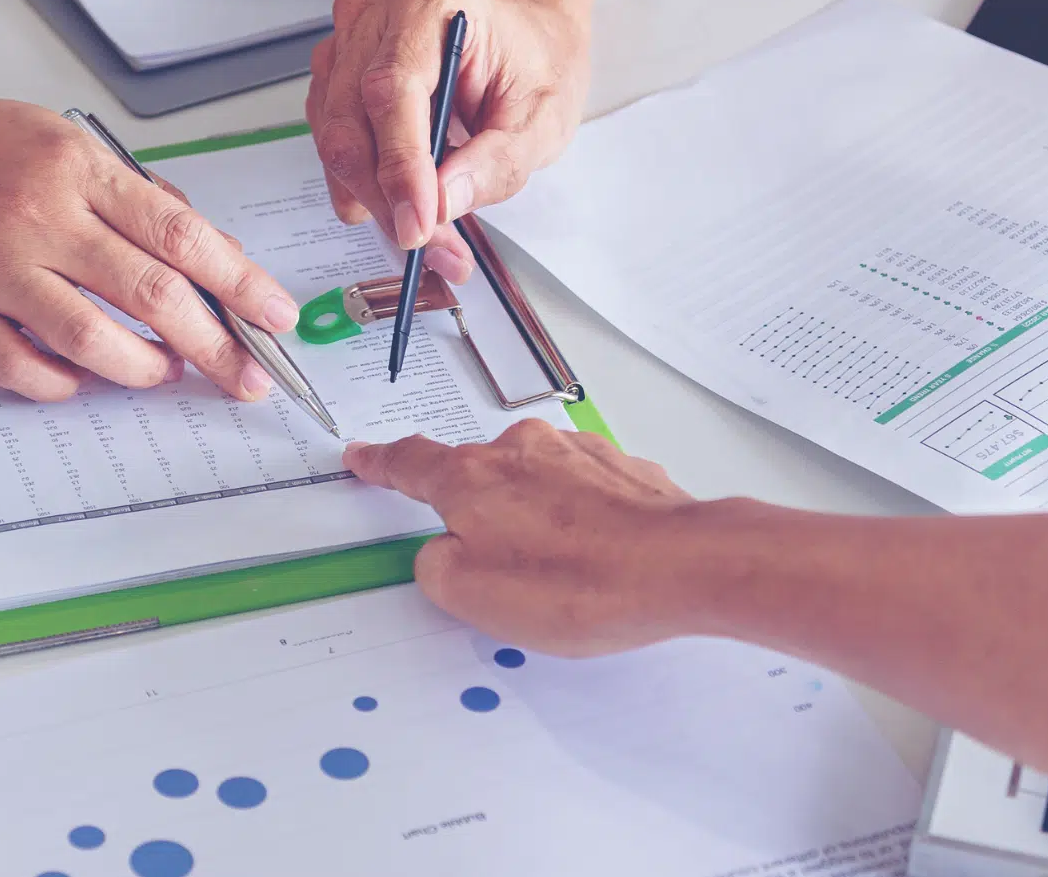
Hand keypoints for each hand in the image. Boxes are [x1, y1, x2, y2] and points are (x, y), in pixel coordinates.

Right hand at [0, 71, 300, 402]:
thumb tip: (211, 255)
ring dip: (145, 369)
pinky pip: (22, 369)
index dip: (242, 283)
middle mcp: (38, 217)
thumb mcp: (63, 139)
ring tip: (166, 370)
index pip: (182, 234)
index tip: (279, 317)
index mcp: (76, 167)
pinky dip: (65, 384)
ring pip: (94, 342)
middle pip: (153, 295)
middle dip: (216, 346)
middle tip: (249, 376)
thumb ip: (135, 196)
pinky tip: (85, 378)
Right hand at [305, 0, 589, 271]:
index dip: (399, 164)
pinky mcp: (336, 74)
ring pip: (333, 136)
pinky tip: (403, 199)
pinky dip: (364, 183)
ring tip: (427, 230)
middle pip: (349, 118)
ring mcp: (347, 42)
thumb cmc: (534, 59)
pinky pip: (332, 139)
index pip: (393, 89)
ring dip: (372, 196)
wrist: (525, 35)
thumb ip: (498, 160)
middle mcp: (377, 15)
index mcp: (432, 0)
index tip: (417, 222)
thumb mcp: (545, 116)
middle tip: (425, 243)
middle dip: (383, 196)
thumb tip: (444, 201)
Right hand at [344, 421, 698, 655]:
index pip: (408, 462)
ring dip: (535, 520)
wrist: (683, 566)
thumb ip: (437, 568)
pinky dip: (581, 520)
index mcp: (470, 478)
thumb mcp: (472, 596)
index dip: (380, 463)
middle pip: (477, 477)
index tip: (364, 457)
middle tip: (496, 567)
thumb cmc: (579, 583)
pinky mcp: (621, 468)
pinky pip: (583, 492)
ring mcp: (574, 453)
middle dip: (479, 515)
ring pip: (534, 484)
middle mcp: (519, 450)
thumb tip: (444, 552)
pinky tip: (597, 558)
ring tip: (560, 575)